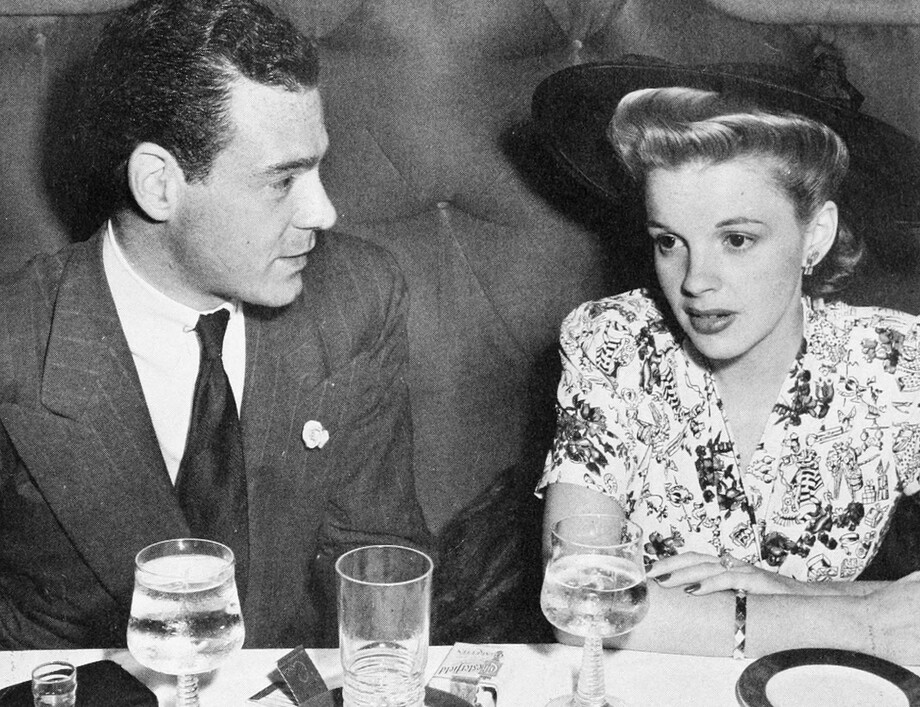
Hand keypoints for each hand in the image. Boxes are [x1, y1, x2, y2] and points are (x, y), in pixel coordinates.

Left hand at [646, 552, 819, 595]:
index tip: (650, 571)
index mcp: (728, 566)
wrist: (810, 600)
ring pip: (708, 567)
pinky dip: (712, 584)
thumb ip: (721, 596)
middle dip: (670, 565)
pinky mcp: (759, 582)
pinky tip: (697, 591)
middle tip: (649, 574)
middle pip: (695, 559)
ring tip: (665, 581)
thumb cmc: (773, 600)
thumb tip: (693, 602)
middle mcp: (734, 564)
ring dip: (684, 574)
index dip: (672, 562)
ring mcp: (746, 571)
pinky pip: (731, 580)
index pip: (694, 559)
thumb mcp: (741, 597)